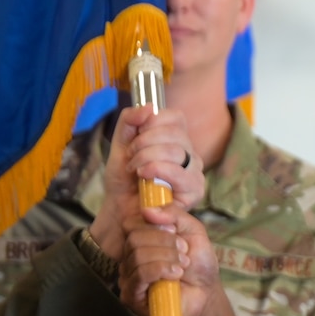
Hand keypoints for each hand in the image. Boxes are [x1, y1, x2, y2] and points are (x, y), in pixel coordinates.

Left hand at [89, 105, 203, 256]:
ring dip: (148, 159)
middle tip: (131, 159)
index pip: (175, 117)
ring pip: (176, 152)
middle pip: (174, 134)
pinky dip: (158, 172)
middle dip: (145, 144)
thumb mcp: (120, 143)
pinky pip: (181, 174)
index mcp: (176, 138)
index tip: (135, 137)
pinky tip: (145, 179)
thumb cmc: (124, 179)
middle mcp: (189, 153)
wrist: (119, 208)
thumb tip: (149, 107)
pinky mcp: (195, 191)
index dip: (153, 123)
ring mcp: (194, 172)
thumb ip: (129, 120)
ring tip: (136, 171)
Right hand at [119, 202, 218, 315]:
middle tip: (183, 252)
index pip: (131, 224)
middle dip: (165, 243)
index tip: (175, 232)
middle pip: (134, 239)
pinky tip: (175, 276)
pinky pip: (140, 274)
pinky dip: (161, 270)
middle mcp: (130, 257)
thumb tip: (147, 210)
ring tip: (182, 266)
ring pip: (138, 256)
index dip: (155, 225)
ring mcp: (128, 277)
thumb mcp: (192, 229)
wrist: (206, 293)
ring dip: (167, 258)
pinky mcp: (131, 296)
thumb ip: (173, 214)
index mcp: (140, 240)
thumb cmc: (199, 263)